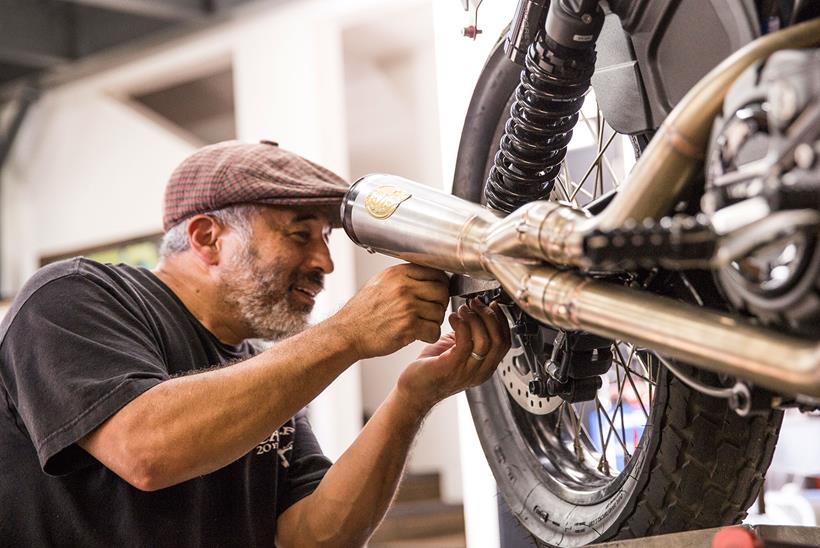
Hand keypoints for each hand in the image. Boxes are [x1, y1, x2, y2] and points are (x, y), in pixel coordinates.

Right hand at [333, 264, 449, 359]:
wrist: (346, 333)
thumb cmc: (361, 313)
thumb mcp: (379, 283)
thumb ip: (402, 278)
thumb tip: (425, 276)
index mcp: (397, 273)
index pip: (435, 272)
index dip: (440, 284)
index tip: (437, 293)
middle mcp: (403, 287)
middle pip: (441, 291)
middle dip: (440, 303)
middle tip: (432, 311)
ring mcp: (406, 306)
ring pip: (439, 312)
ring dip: (434, 321)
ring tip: (422, 325)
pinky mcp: (408, 326)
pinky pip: (434, 330)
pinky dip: (430, 335)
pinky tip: (420, 335)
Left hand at [395, 298, 510, 415]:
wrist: (413, 390)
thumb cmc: (431, 371)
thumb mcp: (456, 351)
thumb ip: (469, 336)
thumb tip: (474, 312)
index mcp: (484, 368)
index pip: (505, 342)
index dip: (501, 320)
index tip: (492, 304)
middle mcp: (479, 371)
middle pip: (499, 340)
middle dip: (489, 316)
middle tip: (476, 303)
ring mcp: (467, 371)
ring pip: (485, 341)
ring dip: (475, 319)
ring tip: (463, 309)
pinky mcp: (451, 367)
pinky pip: (465, 342)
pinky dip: (461, 325)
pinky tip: (453, 318)